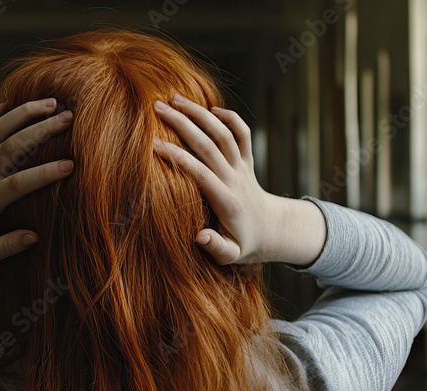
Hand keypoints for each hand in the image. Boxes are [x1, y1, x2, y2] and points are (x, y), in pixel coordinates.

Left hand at [0, 98, 73, 262]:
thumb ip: (8, 247)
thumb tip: (34, 237)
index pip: (19, 183)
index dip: (45, 174)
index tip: (70, 165)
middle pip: (12, 146)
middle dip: (41, 130)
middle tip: (69, 118)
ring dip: (26, 111)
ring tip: (52, 102)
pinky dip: (1, 109)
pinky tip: (22, 101)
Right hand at [152, 94, 324, 266]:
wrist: (273, 231)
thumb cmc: (244, 244)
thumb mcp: (230, 255)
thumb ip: (215, 247)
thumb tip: (199, 237)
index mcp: (226, 201)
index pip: (199, 173)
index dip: (176, 157)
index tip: (153, 145)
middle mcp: (235, 179)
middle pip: (208, 144)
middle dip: (182, 124)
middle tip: (157, 107)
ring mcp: (243, 167)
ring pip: (223, 133)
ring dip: (200, 113)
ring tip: (175, 98)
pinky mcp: (248, 160)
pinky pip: (243, 133)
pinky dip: (230, 117)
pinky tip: (210, 108)